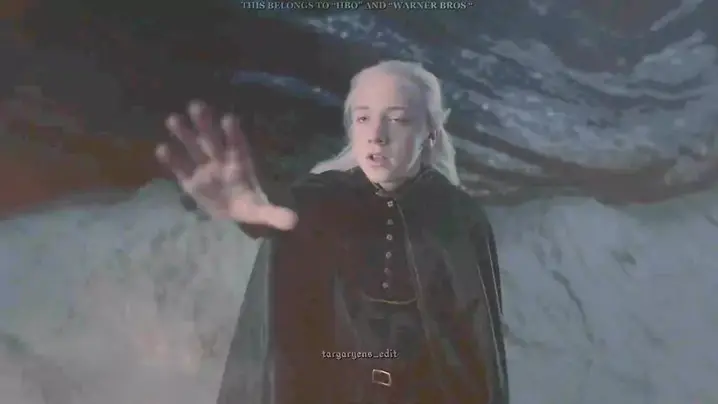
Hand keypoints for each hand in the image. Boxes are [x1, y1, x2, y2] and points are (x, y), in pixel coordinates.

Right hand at [155, 100, 297, 229]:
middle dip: (205, 123)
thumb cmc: (249, 204)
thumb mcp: (263, 211)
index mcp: (240, 162)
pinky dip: (171, 159)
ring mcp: (204, 168)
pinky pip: (180, 167)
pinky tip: (161, 148)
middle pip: (212, 139)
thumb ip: (276, 214)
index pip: (237, 144)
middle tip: (197, 105)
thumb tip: (294, 221)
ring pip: (193, 146)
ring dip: (184, 133)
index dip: (233, 133)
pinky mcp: (190, 180)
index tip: (228, 119)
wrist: (232, 212)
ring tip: (173, 119)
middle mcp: (221, 159)